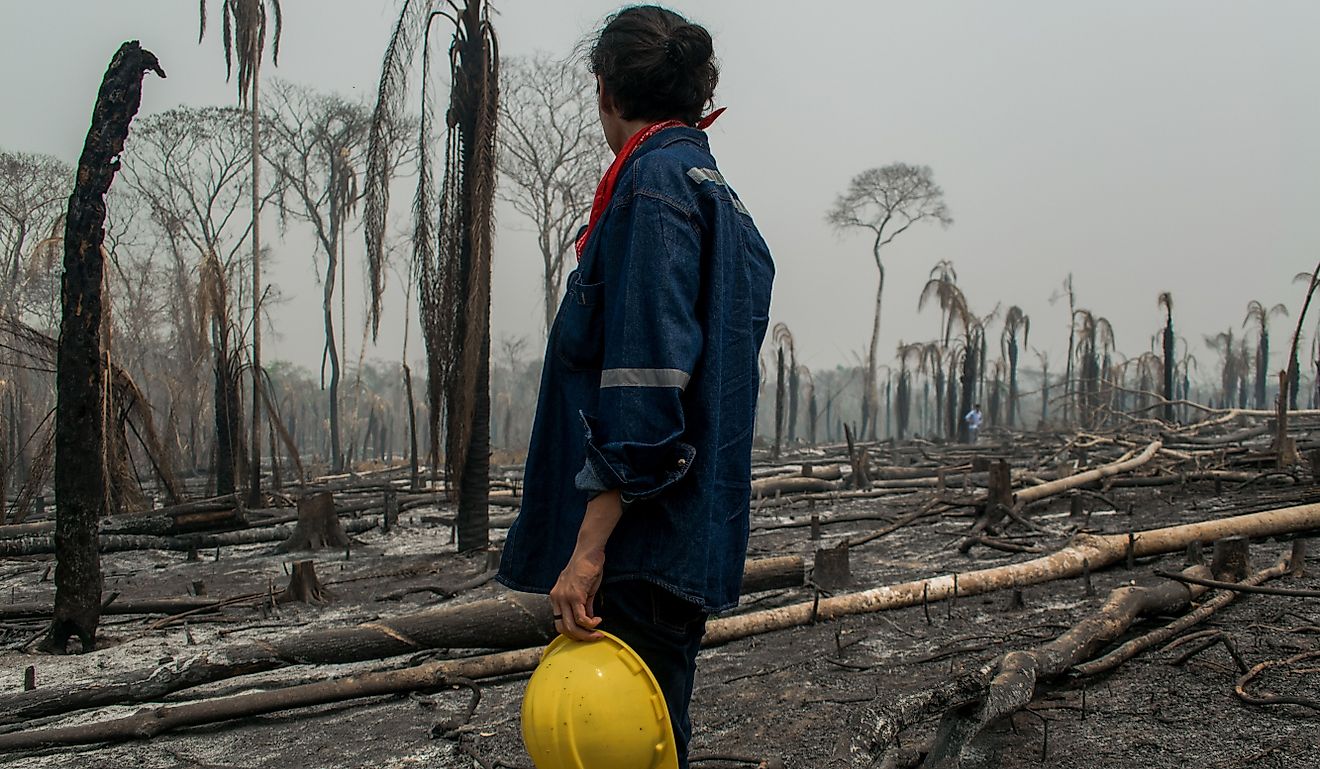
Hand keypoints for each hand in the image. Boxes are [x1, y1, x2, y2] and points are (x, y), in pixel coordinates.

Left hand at [549, 490, 623, 640]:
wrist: (588, 552)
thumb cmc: (587, 568)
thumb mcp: (584, 590)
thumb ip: (584, 605)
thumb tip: (588, 621)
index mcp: (556, 597)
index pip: (558, 623)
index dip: (572, 633)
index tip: (585, 634)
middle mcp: (557, 598)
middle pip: (563, 629)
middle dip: (579, 637)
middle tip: (593, 637)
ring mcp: (564, 597)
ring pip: (571, 626)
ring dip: (587, 634)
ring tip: (598, 632)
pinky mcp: (575, 595)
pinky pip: (581, 618)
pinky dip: (591, 624)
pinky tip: (598, 620)